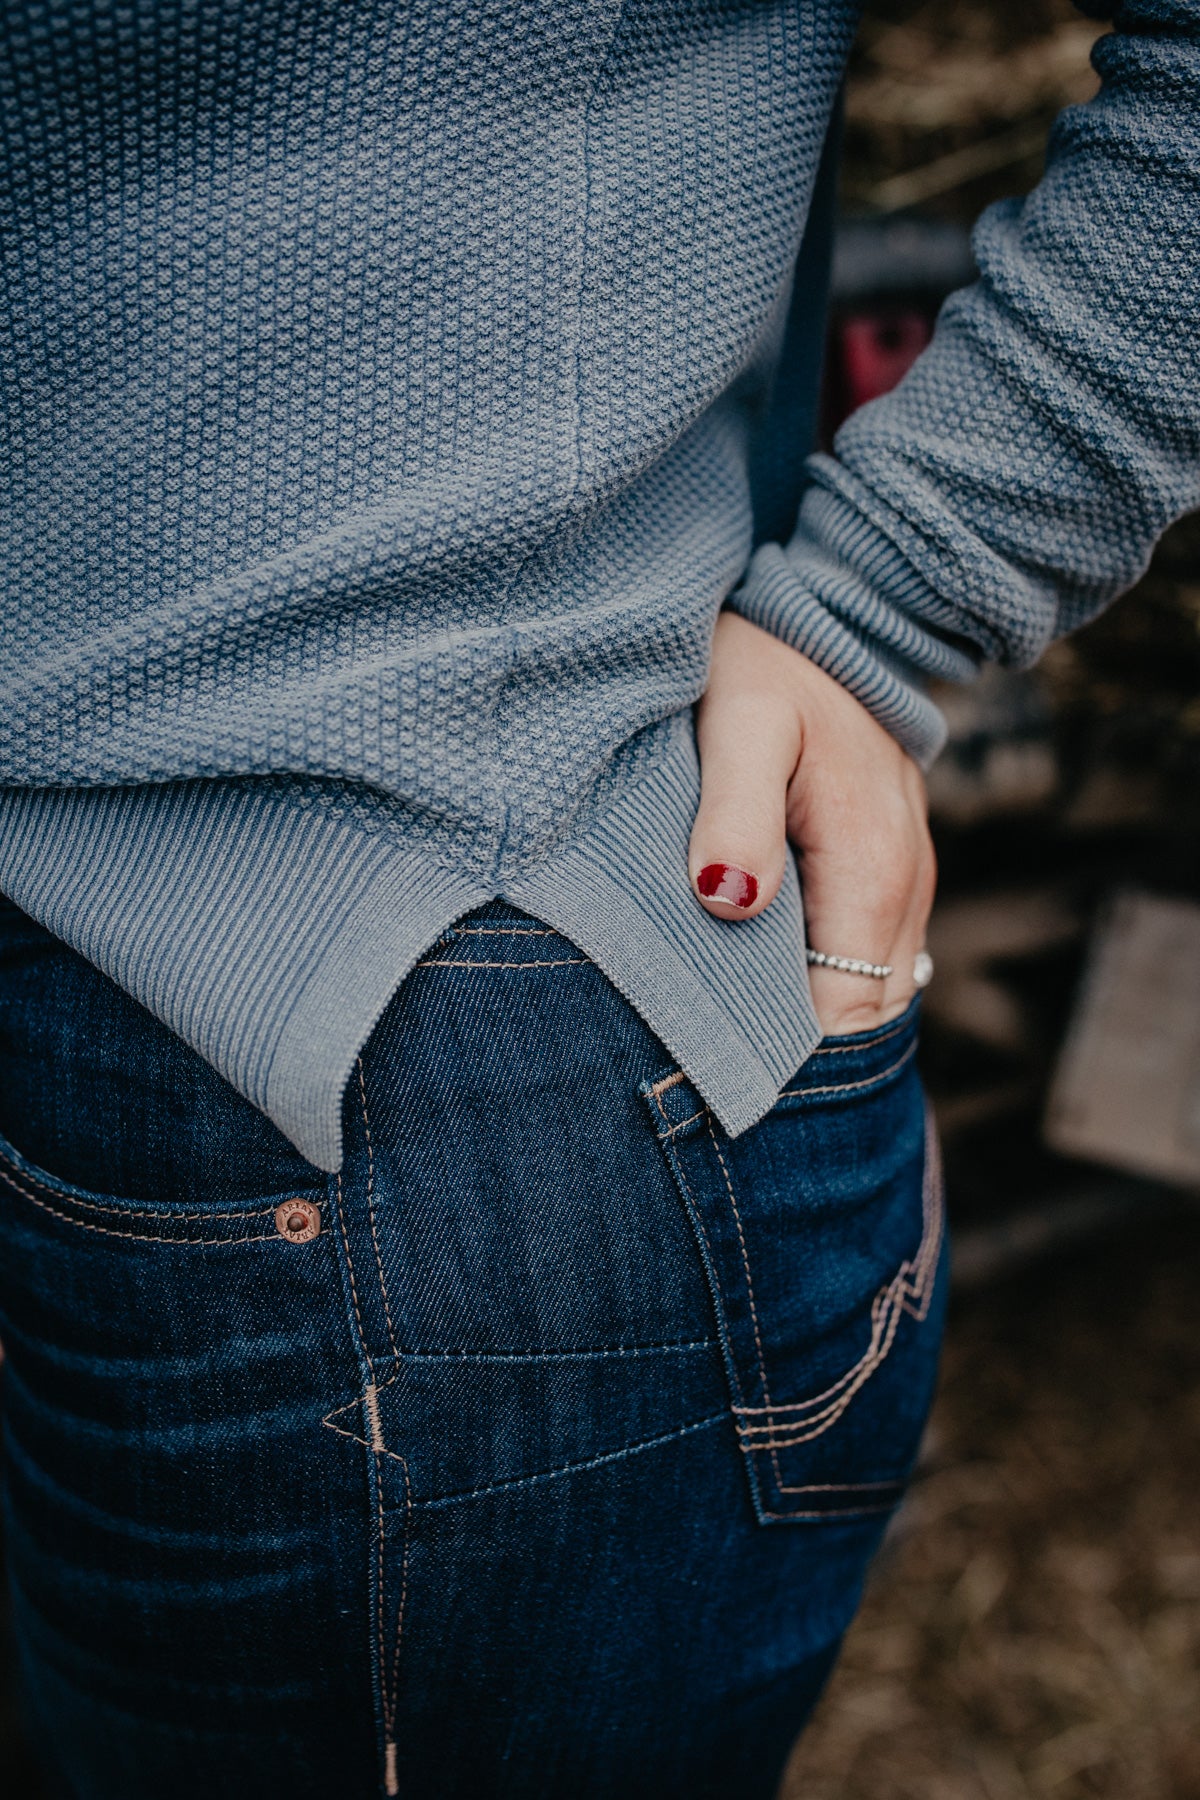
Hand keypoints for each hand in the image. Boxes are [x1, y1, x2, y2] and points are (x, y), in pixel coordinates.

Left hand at [689, 612, 935, 1035]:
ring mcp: (903, 881)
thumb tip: (728, 900)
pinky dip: (819, 981)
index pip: (845, 1012)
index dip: (786, 1053)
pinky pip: (863, 956)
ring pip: (868, 992)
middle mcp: (904, 887)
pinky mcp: (885, 871)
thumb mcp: (738, 723)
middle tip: (702, 1068)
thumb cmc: (768, 664)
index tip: (709, 1066)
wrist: (826, 612)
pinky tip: (759, 983)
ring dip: (807, 1017)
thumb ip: (734, 813)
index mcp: (871, 866)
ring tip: (722, 1036)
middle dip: (795, 1050)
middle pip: (862, 1018)